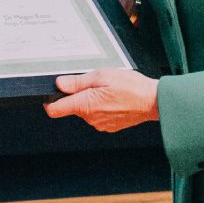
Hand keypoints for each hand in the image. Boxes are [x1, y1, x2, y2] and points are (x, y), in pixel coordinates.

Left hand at [44, 69, 158, 132]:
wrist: (153, 101)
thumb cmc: (130, 86)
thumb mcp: (101, 75)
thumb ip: (77, 82)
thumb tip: (59, 84)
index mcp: (85, 105)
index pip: (55, 109)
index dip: (50, 100)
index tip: (52, 93)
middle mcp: (90, 118)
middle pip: (73, 107)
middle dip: (78, 95)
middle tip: (94, 83)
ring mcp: (100, 124)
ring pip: (86, 110)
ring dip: (91, 100)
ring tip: (108, 90)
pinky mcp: (109, 126)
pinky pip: (98, 115)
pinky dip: (102, 107)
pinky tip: (114, 99)